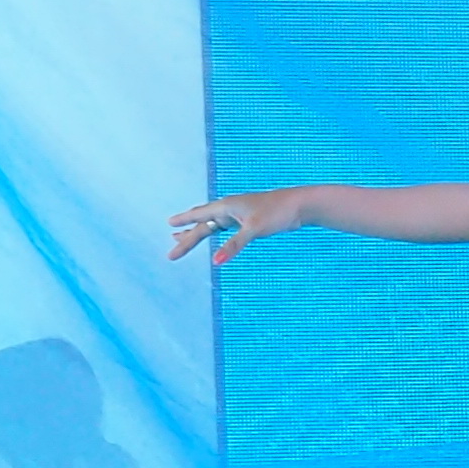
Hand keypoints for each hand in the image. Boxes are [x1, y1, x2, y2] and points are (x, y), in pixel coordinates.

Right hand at [167, 189, 310, 265]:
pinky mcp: (249, 220)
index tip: (168, 224)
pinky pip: (225, 228)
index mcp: (226, 206)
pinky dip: (215, 234)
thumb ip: (233, 246)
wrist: (300, 205)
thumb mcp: (253, 230)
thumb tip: (215, 262)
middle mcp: (230, 208)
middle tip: (172, 251)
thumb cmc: (277, 213)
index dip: (183, 222)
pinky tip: (213, 235)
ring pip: (212, 225)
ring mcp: (239, 214)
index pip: (199, 216)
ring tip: (180, 237)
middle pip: (203, 224)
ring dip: (197, 232)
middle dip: (187, 237)